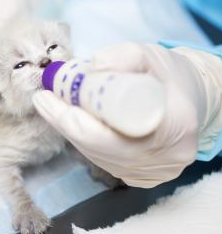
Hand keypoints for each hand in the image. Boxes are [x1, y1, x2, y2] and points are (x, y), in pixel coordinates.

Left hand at [33, 43, 211, 187]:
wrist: (189, 100)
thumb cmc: (168, 76)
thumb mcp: (149, 56)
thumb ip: (121, 58)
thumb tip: (87, 71)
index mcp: (172, 128)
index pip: (105, 133)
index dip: (68, 116)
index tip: (45, 96)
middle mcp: (163, 160)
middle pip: (94, 147)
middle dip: (62, 121)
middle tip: (42, 99)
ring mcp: (151, 173)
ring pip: (95, 155)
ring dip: (70, 131)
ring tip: (54, 105)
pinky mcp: (140, 177)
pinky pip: (101, 159)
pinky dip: (83, 140)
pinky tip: (74, 121)